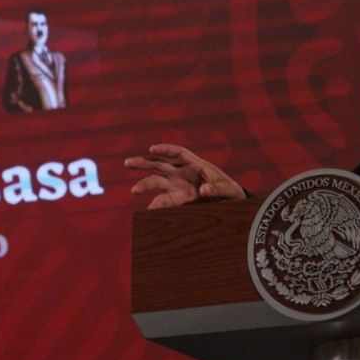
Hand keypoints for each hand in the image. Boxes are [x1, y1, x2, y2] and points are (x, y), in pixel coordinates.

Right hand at [125, 144, 245, 208]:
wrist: (231, 205)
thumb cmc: (231, 191)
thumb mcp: (229, 189)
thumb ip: (217, 188)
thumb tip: (203, 190)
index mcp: (195, 164)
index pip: (178, 153)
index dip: (165, 149)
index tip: (152, 149)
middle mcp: (183, 174)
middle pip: (160, 165)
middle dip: (144, 163)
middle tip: (128, 163)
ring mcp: (178, 187)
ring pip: (157, 182)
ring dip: (145, 184)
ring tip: (134, 190)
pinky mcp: (179, 201)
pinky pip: (164, 202)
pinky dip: (156, 206)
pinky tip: (149, 211)